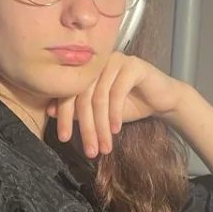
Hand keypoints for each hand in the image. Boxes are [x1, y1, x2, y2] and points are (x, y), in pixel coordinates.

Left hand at [48, 54, 184, 157]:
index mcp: (86, 70)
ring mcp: (115, 61)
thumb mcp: (99, 112)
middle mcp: (98, 62)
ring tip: (104, 147)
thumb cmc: (129, 105)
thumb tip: (51, 112)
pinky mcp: (133, 65)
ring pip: (100, 97)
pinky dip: (115, 114)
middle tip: (89, 150)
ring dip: (100, 126)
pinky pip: (117, 91)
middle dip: (86, 127)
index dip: (65, 116)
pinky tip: (115, 130)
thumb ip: (78, 110)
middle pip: (83, 96)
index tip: (63, 139)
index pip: (68, 92)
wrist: (161, 100)